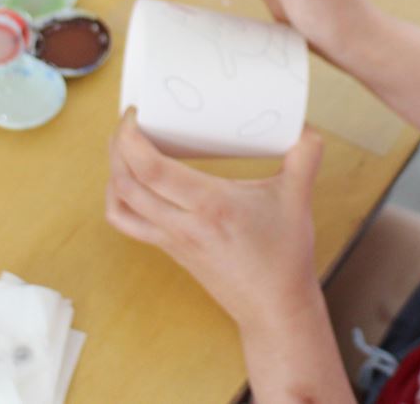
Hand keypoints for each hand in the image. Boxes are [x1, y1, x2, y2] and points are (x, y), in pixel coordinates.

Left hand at [105, 109, 324, 330]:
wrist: (274, 307)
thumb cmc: (284, 255)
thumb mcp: (298, 198)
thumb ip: (305, 155)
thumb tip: (306, 122)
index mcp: (211, 207)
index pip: (152, 171)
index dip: (131, 138)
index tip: (136, 112)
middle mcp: (183, 225)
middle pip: (126, 182)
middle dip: (117, 145)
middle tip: (130, 118)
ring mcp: (171, 240)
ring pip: (119, 204)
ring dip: (113, 171)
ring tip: (125, 144)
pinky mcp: (169, 249)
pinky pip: (127, 222)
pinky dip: (118, 198)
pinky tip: (128, 181)